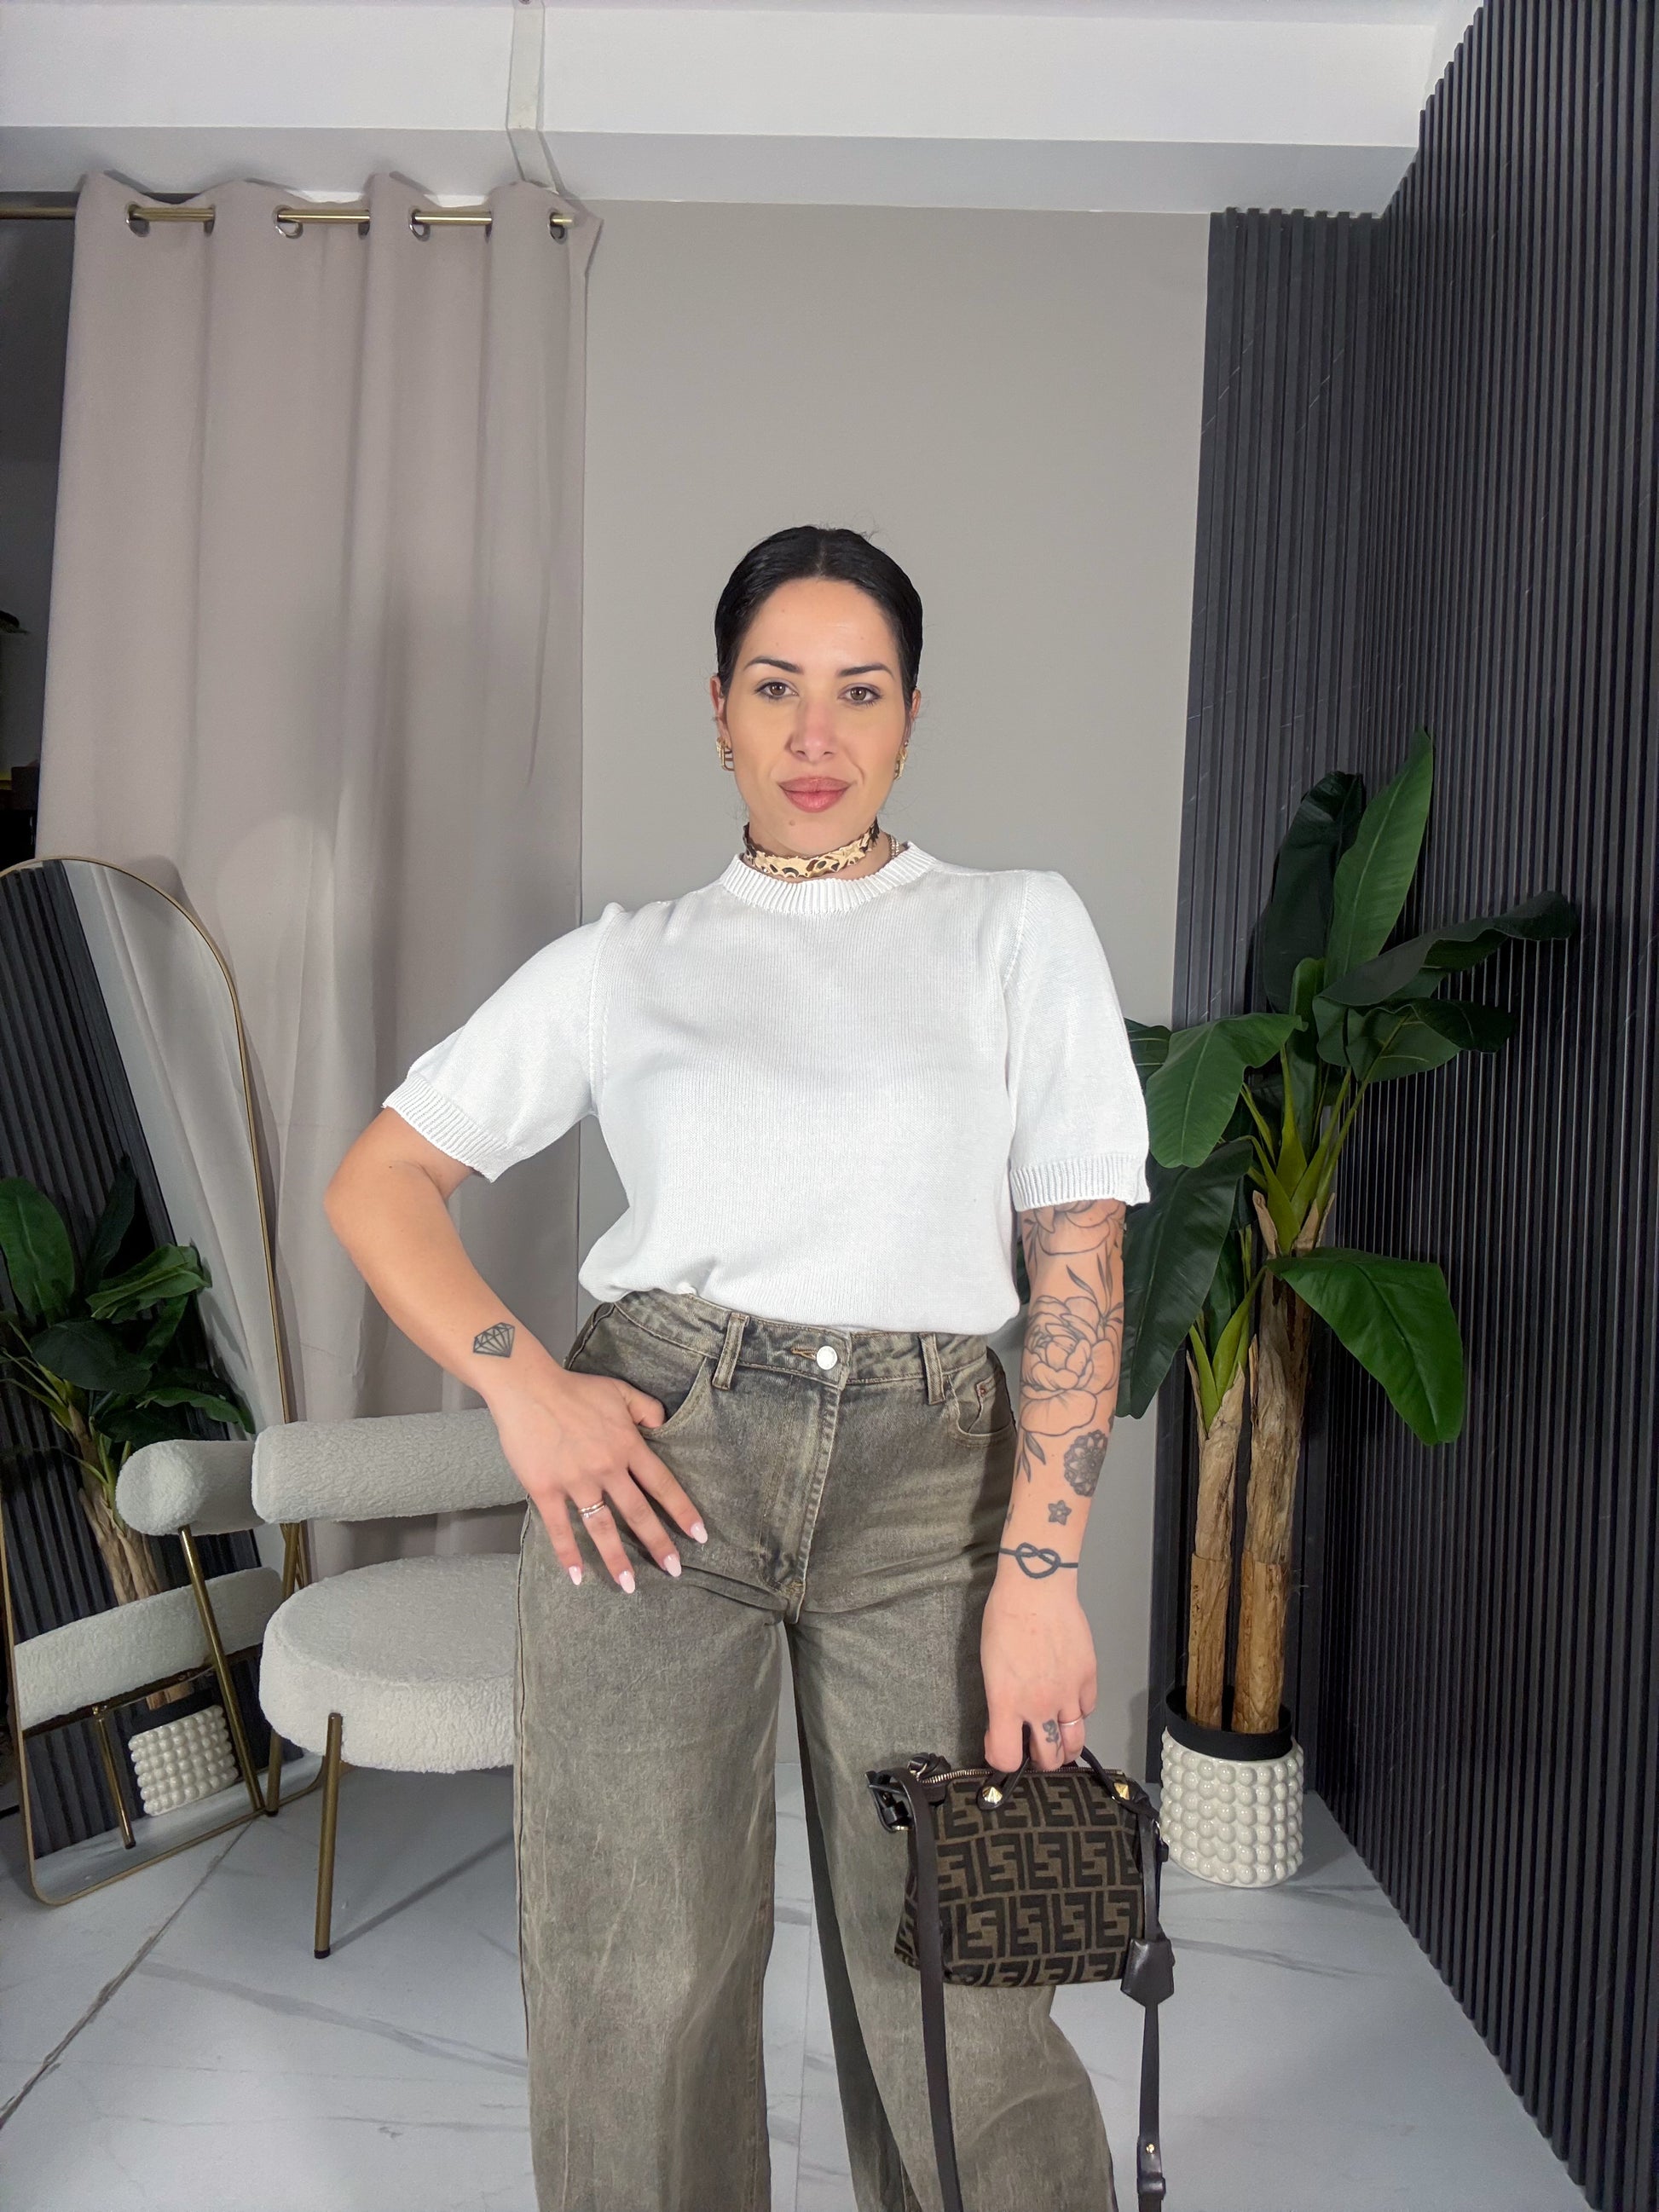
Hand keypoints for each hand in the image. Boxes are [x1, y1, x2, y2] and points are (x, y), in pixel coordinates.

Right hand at [483, 1362, 706, 1591]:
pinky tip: (577, 1577)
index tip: (699, 1536)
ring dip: (617, 1558)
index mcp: (628, 1445)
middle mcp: (607, 1467)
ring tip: (629, 1585)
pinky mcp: (545, 1488)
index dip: (682, 1511)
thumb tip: (664, 1426)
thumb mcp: (620, 1391)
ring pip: (601, 1527)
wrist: (527, 1387)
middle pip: (637, 1512)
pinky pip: (559, 1527)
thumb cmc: (574, 1389)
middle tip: (674, 1570)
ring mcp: (576, 1480)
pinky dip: (567, 1554)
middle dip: (658, 1543)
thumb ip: (647, 1409)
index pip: (662, 1484)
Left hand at [980, 1567, 1096, 1770]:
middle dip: (1040, 1760)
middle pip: (1049, 1759)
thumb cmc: (1004, 1618)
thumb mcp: (990, 1665)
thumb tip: (1009, 1719)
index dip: (1002, 1760)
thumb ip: (1001, 1700)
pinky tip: (1070, 1700)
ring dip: (1065, 1746)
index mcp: (1005, 1702)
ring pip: (1075, 1741)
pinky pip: (1087, 1709)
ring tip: (1058, 1739)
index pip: (1006, 1757)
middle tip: (1035, 1747)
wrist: (1036, 1589)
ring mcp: (1068, 1693)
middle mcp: (1039, 1705)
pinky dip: (1079, 1711)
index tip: (999, 1746)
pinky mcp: (1089, 1678)